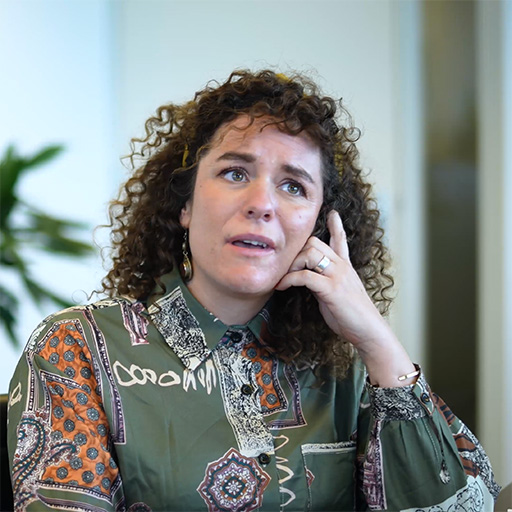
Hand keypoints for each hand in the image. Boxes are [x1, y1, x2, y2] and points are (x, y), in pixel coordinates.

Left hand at [275, 210, 415, 386]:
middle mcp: (342, 267)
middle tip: (286, 269)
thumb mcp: (339, 294)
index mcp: (345, 267)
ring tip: (284, 279)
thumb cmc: (352, 316)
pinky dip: (289, 280)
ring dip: (291, 264)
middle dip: (295, 252)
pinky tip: (282, 286)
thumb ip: (326, 282)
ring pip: (309, 253)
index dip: (335, 226)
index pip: (340, 240)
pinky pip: (305, 276)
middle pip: (314, 242)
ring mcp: (337, 276)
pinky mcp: (332, 289)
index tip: (332, 213)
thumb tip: (309, 280)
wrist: (369, 331)